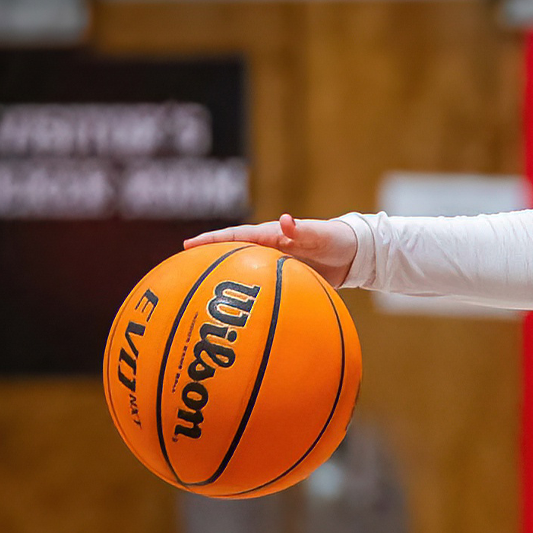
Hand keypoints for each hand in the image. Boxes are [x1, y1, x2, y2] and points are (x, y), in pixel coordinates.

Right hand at [184, 214, 357, 287]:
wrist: (353, 256)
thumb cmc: (337, 241)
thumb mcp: (322, 235)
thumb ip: (304, 230)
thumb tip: (286, 221)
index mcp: (273, 236)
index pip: (236, 236)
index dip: (212, 240)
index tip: (187, 245)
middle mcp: (268, 249)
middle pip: (232, 253)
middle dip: (207, 258)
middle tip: (178, 267)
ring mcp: (273, 265)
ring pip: (241, 271)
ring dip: (221, 277)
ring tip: (195, 290)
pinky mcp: (281, 280)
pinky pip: (257, 287)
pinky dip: (244, 295)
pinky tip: (234, 312)